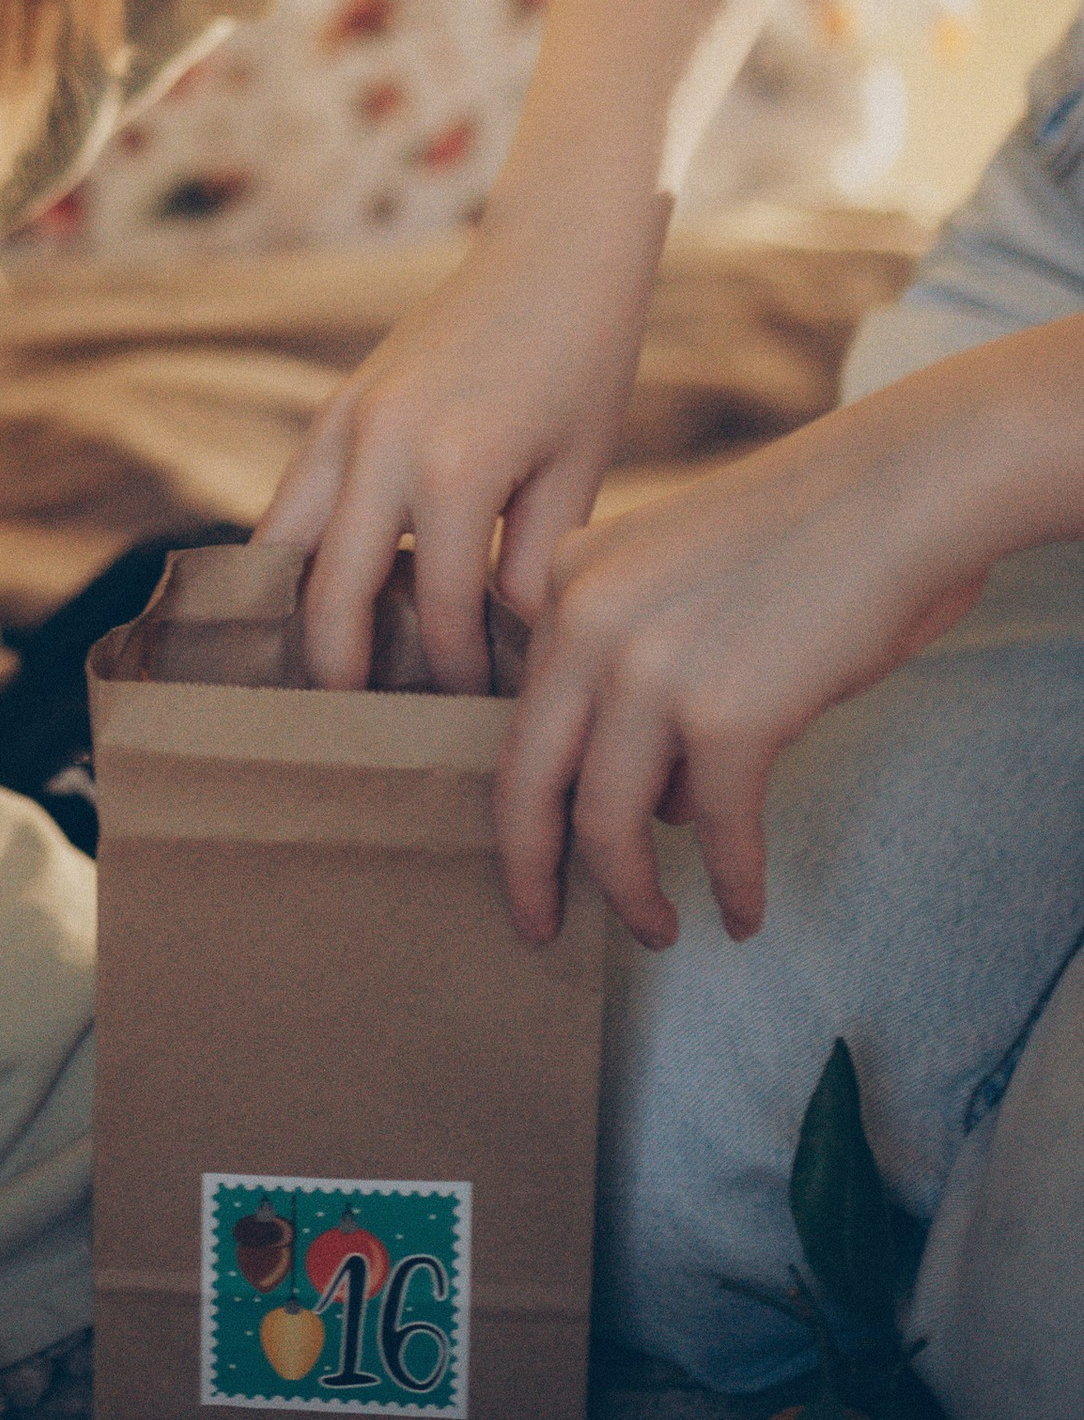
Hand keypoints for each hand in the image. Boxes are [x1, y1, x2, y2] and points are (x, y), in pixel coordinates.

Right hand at [257, 230, 652, 690]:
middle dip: (343, 671)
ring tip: (330, 675)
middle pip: (329, 593)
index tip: (476, 721)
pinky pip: (293, 500)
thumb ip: (532, 567)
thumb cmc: (585, 362)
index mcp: (452, 469)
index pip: (443, 613)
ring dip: (302, 614)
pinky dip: (301, 556)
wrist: (553, 252)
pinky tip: (332, 598)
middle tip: (365, 729)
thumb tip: (506, 647)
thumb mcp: (576, 473)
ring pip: (281, 545)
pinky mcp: (335, 408)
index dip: (458, 676)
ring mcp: (344, 421)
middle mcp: (379, 445)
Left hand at [493, 372, 1018, 951]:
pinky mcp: (726, 713)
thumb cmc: (809, 536)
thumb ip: (636, 669)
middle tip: (536, 925)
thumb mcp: (678, 580)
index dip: (521, 801)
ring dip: (632, 893)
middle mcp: (585, 619)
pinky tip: (744, 915)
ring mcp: (648, 666)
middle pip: (526, 778)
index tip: (531, 857)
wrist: (899, 489)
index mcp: (567, 578)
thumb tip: (655, 803)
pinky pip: (716, 830)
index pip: (519, 714)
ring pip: (606, 822)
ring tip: (657, 930)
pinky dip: (732, 883)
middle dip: (530, 868)